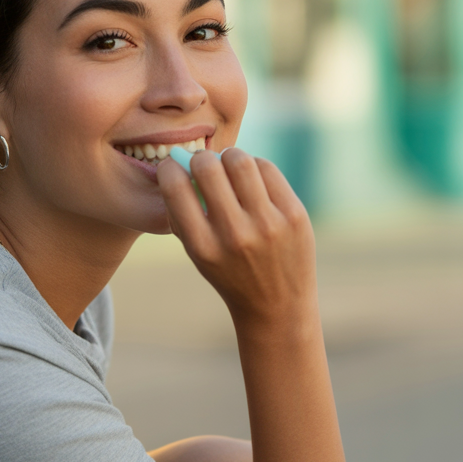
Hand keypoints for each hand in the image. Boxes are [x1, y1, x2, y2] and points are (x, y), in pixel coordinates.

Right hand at [157, 148, 318, 336]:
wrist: (277, 306)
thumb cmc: (229, 273)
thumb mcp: (197, 254)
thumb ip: (182, 214)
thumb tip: (177, 164)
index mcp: (203, 247)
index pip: (175, 187)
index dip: (168, 167)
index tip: (172, 166)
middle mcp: (235, 234)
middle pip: (208, 167)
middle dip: (200, 158)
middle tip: (202, 163)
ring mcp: (268, 224)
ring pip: (240, 161)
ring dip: (228, 155)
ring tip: (227, 164)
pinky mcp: (294, 215)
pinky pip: (267, 170)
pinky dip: (253, 165)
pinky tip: (251, 177)